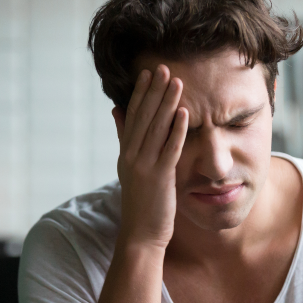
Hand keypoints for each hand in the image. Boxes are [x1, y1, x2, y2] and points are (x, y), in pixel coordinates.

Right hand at [112, 65, 188, 249]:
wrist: (140, 234)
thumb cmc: (140, 202)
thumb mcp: (129, 167)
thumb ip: (125, 138)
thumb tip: (117, 110)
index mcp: (125, 152)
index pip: (133, 116)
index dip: (141, 93)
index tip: (149, 73)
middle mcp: (131, 156)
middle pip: (144, 117)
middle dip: (154, 92)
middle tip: (164, 68)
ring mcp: (144, 166)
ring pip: (156, 129)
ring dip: (167, 104)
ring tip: (177, 83)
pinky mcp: (159, 178)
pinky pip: (169, 150)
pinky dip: (176, 131)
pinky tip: (185, 114)